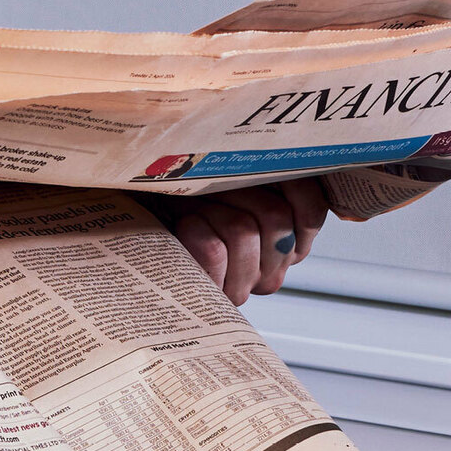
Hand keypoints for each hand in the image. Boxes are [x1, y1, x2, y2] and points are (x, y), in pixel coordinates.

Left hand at [155, 176, 329, 303]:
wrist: (140, 222)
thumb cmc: (189, 197)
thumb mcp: (239, 179)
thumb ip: (277, 173)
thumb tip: (301, 158)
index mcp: (289, 244)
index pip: (310, 212)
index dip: (284, 182)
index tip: (255, 170)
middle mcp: (271, 271)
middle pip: (275, 219)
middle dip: (239, 192)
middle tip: (214, 191)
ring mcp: (244, 287)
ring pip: (243, 231)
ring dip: (212, 210)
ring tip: (195, 209)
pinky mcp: (213, 292)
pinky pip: (214, 250)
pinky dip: (194, 230)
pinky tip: (187, 226)